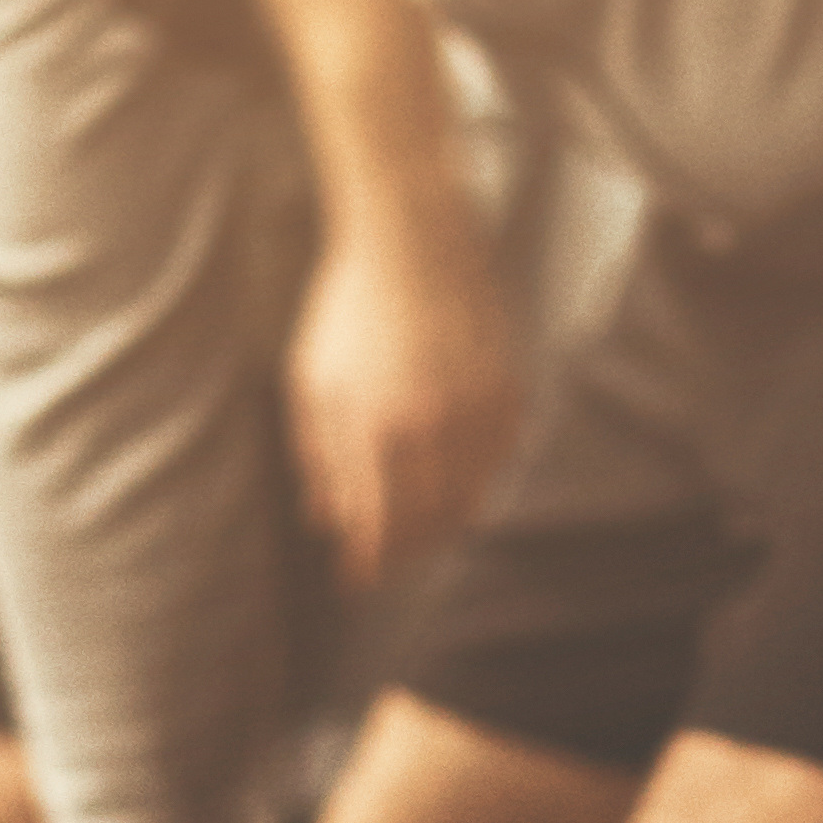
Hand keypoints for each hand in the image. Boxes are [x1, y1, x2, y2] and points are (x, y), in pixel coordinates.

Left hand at [284, 228, 524, 591]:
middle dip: (404, 551)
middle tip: (384, 557)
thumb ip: (319, 456)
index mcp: (376, 428)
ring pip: (471, 498)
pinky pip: (497, 461)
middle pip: (429, 525)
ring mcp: (478, 412)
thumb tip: (326, 518)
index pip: (378, 526)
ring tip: (414, 523)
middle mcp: (434, 429)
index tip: (354, 580)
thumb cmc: (349, 310)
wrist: (412, 243)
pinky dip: (474, 480)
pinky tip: (450, 476)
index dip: (366, 563)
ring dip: (441, 521)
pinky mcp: (508, 391)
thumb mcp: (313, 382)